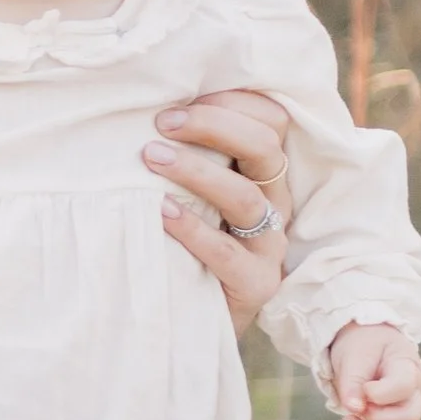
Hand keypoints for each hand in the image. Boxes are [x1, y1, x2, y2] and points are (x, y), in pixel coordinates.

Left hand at [148, 89, 291, 331]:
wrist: (193, 320)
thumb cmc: (185, 243)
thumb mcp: (192, 192)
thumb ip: (189, 154)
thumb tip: (145, 107)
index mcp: (264, 172)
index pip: (270, 119)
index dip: (231, 101)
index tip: (179, 99)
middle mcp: (275, 202)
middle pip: (265, 147)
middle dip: (212, 125)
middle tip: (161, 123)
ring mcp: (269, 246)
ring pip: (246, 196)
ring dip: (196, 171)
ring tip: (151, 158)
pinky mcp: (256, 284)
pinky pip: (227, 253)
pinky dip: (192, 228)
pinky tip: (160, 213)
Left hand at [329, 323, 420, 419]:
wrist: (364, 344)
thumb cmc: (362, 345)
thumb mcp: (355, 355)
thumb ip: (353, 381)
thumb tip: (354, 408)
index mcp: (407, 367)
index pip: (404, 386)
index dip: (381, 394)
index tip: (365, 388)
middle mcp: (412, 392)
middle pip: (409, 418)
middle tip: (355, 409)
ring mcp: (403, 410)